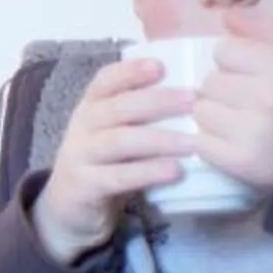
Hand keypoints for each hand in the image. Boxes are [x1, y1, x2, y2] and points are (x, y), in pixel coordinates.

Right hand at [31, 57, 196, 263]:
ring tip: (193, 142)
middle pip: (116, 108)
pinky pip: (117, 177)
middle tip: (194, 100)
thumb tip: (202, 94)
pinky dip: (147, 172)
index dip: (130, 71)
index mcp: (91, 106)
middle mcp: (82, 126)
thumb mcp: (118, 130)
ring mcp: (80, 156)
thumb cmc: (108, 160)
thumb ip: (144, 113)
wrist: (70, 206)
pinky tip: (174, 171)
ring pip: (118, 142)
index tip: (161, 66)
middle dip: (155, 101)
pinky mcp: (85, 186)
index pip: (105, 80)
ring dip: (158, 139)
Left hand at [190, 24, 272, 190]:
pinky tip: (234, 144)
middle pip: (208, 81)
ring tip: (240, 124)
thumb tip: (224, 15)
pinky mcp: (239, 161)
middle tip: (245, 103)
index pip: (223, 50)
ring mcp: (252, 131)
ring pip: (201, 111)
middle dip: (222, 91)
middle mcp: (267, 96)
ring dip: (214, 118)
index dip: (231, 62)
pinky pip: (200, 143)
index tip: (247, 75)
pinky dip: (211, 144)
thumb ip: (263, 33)